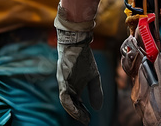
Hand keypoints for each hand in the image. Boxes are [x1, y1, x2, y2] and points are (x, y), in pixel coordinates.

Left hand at [55, 5, 102, 124]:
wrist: (77, 43)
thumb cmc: (84, 58)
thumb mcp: (94, 76)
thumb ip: (96, 91)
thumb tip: (98, 108)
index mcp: (73, 86)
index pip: (76, 103)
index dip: (82, 112)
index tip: (88, 119)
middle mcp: (66, 87)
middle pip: (70, 104)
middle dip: (78, 114)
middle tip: (85, 120)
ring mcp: (63, 83)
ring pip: (66, 102)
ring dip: (74, 111)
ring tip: (82, 117)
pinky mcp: (62, 79)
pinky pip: (64, 95)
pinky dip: (70, 103)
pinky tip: (75, 108)